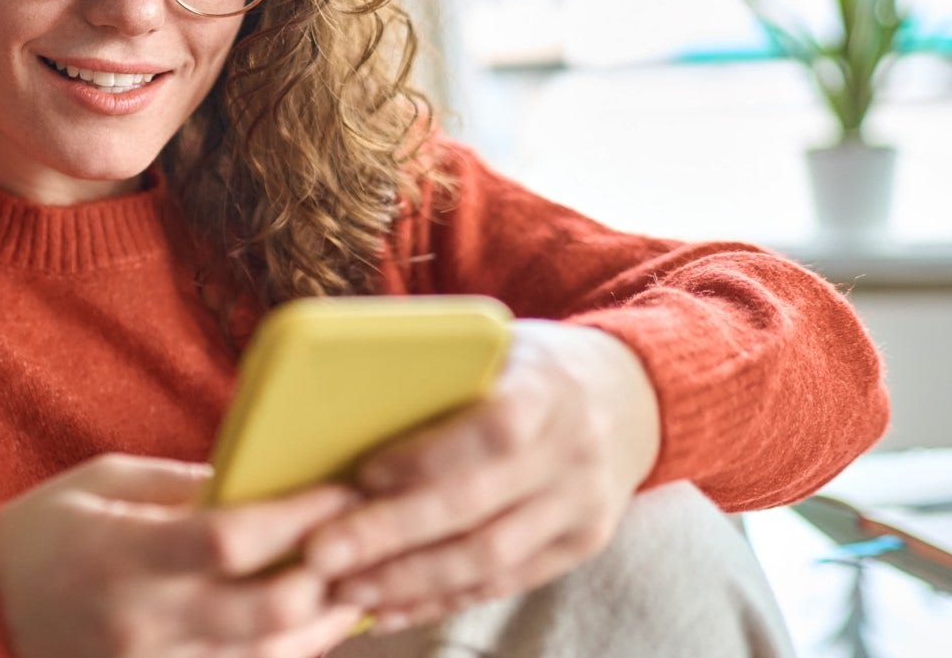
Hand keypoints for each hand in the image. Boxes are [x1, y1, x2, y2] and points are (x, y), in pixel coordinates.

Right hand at [0, 452, 371, 656]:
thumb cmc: (44, 532)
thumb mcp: (104, 483)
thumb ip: (184, 484)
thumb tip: (264, 480)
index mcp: (121, 555)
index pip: (229, 540)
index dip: (297, 518)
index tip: (341, 489)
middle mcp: (141, 622)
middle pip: (265, 613)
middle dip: (328, 578)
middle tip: (365, 542)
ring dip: (323, 624)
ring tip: (359, 586)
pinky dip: (284, 654)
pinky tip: (312, 625)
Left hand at [301, 320, 661, 634]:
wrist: (630, 394)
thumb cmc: (530, 364)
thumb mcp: (497, 344)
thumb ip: (438, 371)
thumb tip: (339, 398)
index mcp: (547, 389)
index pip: (492, 429)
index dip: (426, 457)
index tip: (362, 473)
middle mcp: (572, 452)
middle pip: (477, 507)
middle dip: (391, 535)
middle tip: (321, 553)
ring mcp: (582, 507)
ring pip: (489, 559)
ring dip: (408, 581)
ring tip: (343, 588)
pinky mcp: (579, 547)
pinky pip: (503, 584)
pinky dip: (440, 600)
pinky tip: (389, 608)